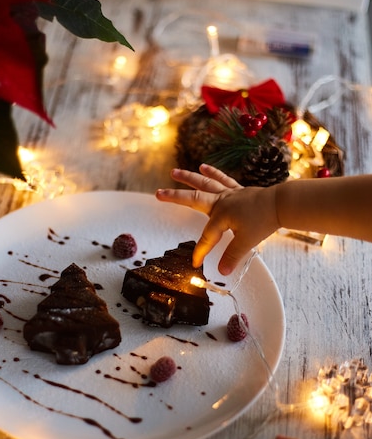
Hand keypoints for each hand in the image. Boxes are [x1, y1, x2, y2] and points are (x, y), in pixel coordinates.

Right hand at [156, 164, 277, 274]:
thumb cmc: (264, 221)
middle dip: (175, 197)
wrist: (281, 204)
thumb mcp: (247, 242)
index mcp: (221, 216)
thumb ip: (232, 256)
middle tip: (158, 194)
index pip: (206, 237)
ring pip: (204, 184)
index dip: (200, 252)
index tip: (195, 264)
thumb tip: (222, 272)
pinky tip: (203, 166)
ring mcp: (228, 193)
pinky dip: (212, 173)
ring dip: (188, 178)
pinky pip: (221, 180)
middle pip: (193, 199)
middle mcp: (221, 202)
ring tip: (174, 172)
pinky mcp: (237, 190)